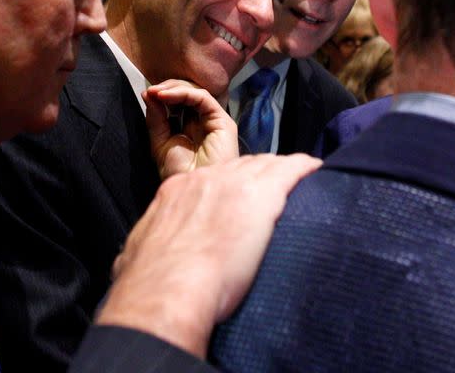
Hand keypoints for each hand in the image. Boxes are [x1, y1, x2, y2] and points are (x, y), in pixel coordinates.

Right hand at [96, 152, 320, 358]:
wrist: (169, 288)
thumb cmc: (152, 281)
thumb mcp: (140, 253)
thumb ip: (148, 247)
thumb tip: (144, 261)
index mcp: (177, 192)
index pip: (210, 179)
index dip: (227, 186)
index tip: (236, 199)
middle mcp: (205, 181)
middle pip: (238, 167)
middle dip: (255, 174)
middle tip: (272, 187)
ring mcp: (234, 184)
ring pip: (263, 166)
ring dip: (279, 172)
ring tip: (296, 178)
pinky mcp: (263, 194)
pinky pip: (289, 171)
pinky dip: (303, 168)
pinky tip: (314, 168)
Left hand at [143, 79, 237, 178]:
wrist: (193, 191)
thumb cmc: (180, 174)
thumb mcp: (160, 143)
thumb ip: (155, 119)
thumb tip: (148, 94)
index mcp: (191, 129)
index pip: (179, 102)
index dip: (163, 95)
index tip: (146, 94)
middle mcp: (204, 123)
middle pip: (188, 94)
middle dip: (168, 88)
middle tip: (150, 91)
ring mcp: (214, 121)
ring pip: (196, 92)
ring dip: (174, 88)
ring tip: (156, 92)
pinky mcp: (223, 122)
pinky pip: (203, 98)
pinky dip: (183, 93)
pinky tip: (166, 96)